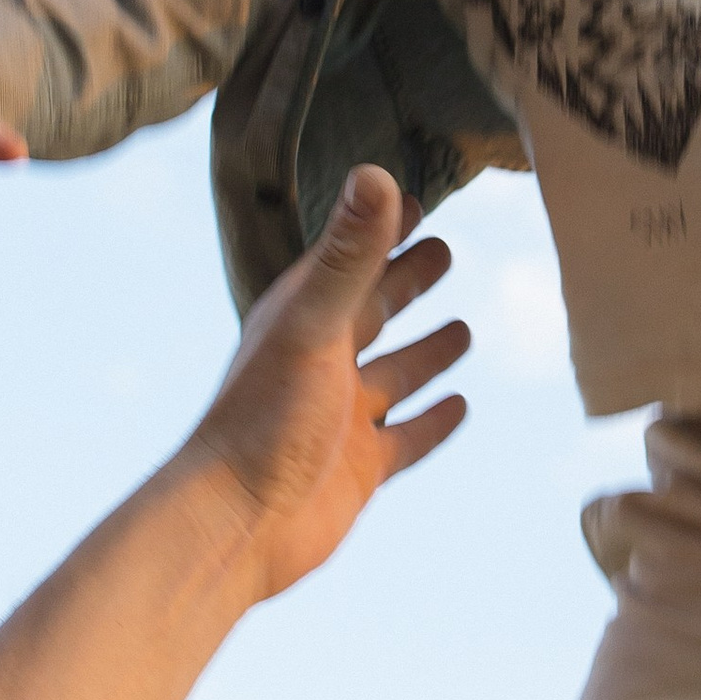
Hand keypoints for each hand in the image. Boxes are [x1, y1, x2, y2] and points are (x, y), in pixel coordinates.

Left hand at [175, 168, 469, 607]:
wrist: (236, 526)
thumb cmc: (264, 419)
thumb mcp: (315, 326)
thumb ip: (349, 255)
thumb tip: (379, 173)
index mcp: (302, 320)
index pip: (349, 259)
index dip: (381, 229)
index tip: (416, 198)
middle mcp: (321, 363)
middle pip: (373, 310)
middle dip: (407, 281)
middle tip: (447, 251)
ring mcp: (341, 417)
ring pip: (394, 374)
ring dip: (425, 352)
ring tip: (463, 331)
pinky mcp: (358, 468)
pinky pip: (405, 438)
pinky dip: (433, 421)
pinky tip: (460, 407)